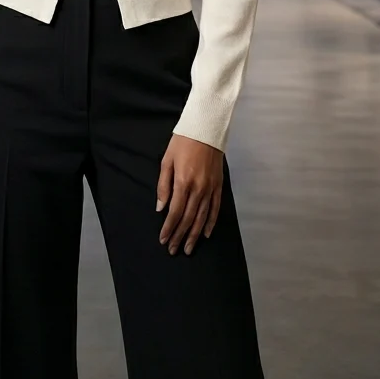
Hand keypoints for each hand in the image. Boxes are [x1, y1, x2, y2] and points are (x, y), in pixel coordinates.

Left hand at [156, 134, 223, 255]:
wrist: (206, 128)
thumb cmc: (183, 142)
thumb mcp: (166, 160)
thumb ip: (163, 186)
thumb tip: (161, 208)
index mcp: (183, 182)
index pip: (175, 212)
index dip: (169, 228)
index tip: (164, 240)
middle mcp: (198, 188)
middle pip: (188, 218)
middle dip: (180, 236)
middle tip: (174, 250)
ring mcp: (210, 188)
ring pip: (201, 218)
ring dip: (194, 235)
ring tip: (189, 248)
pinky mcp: (219, 186)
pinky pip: (215, 208)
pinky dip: (210, 223)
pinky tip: (205, 233)